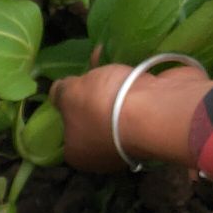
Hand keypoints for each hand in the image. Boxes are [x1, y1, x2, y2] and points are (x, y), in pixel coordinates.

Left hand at [50, 58, 212, 173]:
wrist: (156, 107)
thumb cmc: (104, 106)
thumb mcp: (71, 94)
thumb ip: (60, 92)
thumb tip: (56, 92)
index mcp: (79, 154)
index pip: (66, 133)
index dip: (67, 109)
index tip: (70, 88)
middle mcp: (104, 153)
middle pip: (92, 118)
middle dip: (91, 93)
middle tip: (89, 71)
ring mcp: (131, 140)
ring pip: (115, 109)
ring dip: (113, 85)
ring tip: (106, 58)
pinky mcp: (154, 123)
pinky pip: (137, 101)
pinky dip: (133, 83)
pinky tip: (129, 63)